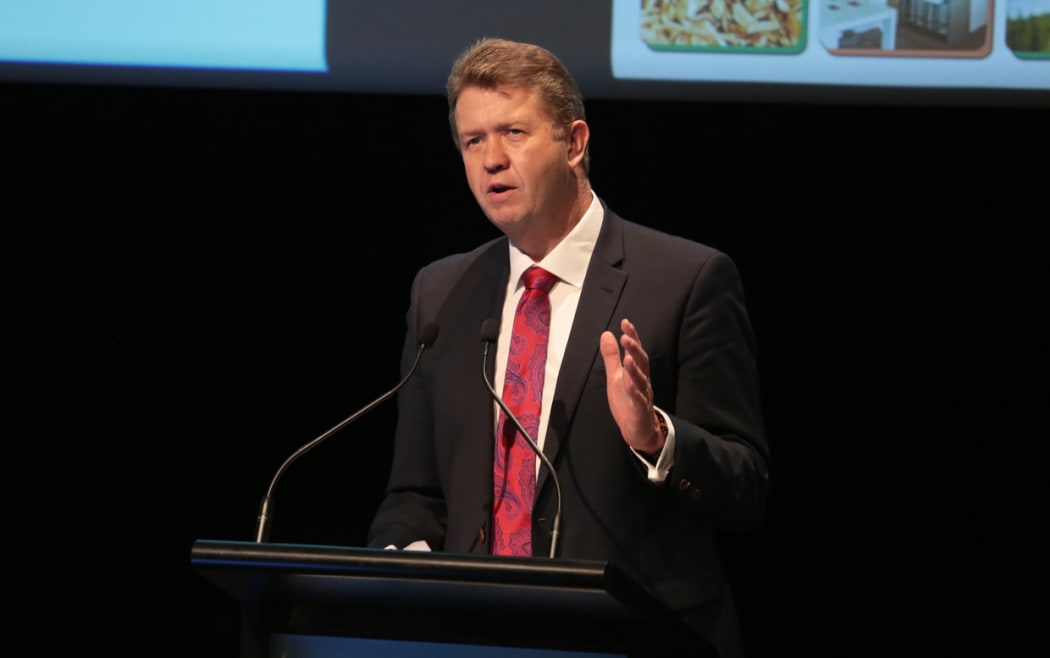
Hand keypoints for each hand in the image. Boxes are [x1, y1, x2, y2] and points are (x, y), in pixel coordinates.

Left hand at [599, 318, 663, 454]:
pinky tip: (628, 384)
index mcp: (636, 372)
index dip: (632, 337)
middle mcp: (642, 381)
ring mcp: (643, 396)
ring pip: (641, 380)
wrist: (638, 430)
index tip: (625, 322)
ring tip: (628, 357)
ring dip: (635, 369)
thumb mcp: (616, 376)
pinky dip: (634, 392)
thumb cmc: (628, 401)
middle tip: (625, 337)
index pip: (636, 351)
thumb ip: (612, 357)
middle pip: (642, 362)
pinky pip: (638, 401)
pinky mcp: (640, 411)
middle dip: (634, 349)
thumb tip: (606, 334)